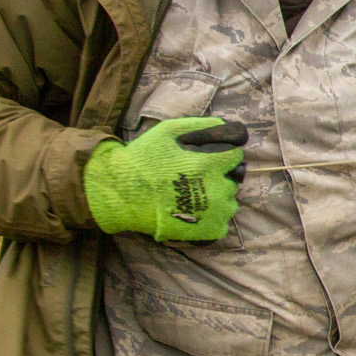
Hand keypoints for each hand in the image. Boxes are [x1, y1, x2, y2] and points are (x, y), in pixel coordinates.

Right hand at [83, 117, 247, 241]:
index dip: (222, 156)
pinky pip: (221, 225)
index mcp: (208, 164)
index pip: (235, 156)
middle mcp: (215, 188)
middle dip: (218, 178)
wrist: (119, 193)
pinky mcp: (207, 230)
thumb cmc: (141, 160)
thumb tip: (225, 125)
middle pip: (232, 181)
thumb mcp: (167, 131)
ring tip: (193, 197)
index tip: (209, 160)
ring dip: (217, 199)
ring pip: (229, 203)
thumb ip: (199, 125)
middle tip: (195, 179)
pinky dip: (211, 221)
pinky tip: (194, 213)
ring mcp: (212, 212)